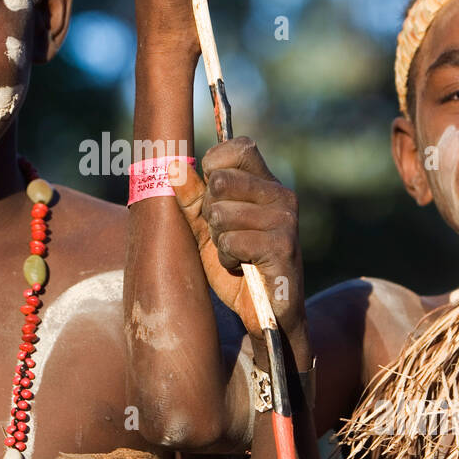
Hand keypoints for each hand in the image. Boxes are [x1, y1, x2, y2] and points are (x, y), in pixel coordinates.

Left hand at [173, 137, 306, 342]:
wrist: (265, 312)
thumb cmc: (237, 265)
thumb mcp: (206, 229)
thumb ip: (191, 198)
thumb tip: (173, 165)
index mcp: (266, 183)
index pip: (239, 147)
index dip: (214, 166)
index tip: (213, 193)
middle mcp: (281, 195)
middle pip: (220, 180)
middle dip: (210, 213)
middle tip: (226, 234)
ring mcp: (285, 220)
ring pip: (221, 213)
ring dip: (219, 240)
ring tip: (235, 253)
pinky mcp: (282, 246)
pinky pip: (232, 241)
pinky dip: (227, 259)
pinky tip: (243, 267)